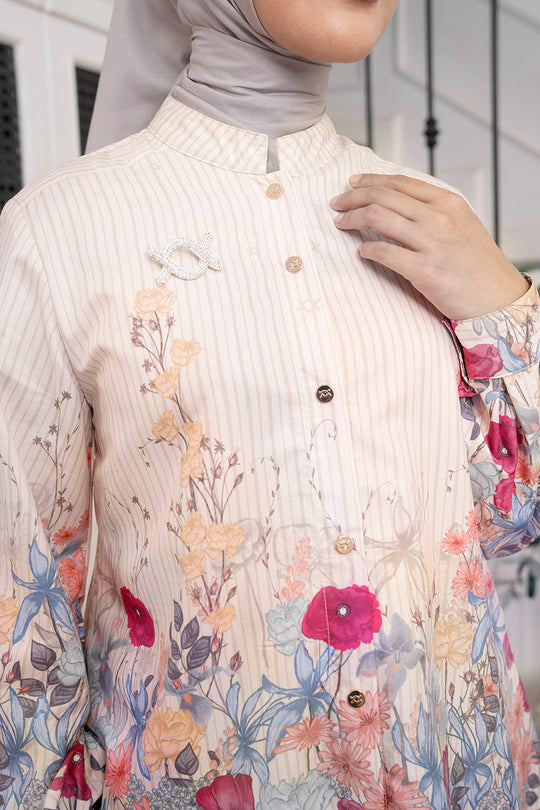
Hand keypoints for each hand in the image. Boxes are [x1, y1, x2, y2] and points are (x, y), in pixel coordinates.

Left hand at [330, 173, 528, 319]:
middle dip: (353, 197)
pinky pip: (383, 252)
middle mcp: (438, 218)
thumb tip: (400, 205)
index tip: (353, 183)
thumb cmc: (479, 266)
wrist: (497, 298)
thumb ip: (435, 212)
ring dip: (352, 218)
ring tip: (340, 223)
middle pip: (383, 196)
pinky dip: (366, 250)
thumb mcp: (464, 225)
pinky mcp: (423, 270)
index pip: (400, 183)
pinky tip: (361, 252)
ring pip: (378, 218)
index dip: (371, 180)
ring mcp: (431, 243)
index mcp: (448, 203)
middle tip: (336, 203)